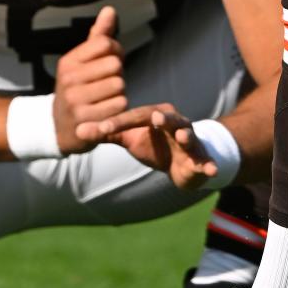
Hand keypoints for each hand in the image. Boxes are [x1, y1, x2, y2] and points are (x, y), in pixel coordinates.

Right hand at [51, 6, 127, 153]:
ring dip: (119, 91)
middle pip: (115, 64)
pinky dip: (119, 107)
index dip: (116, 50)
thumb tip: (110, 9)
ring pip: (119, 85)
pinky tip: (109, 110)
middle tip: (108, 81)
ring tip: (107, 96)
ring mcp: (76, 101)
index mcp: (69, 61)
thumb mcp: (82, 61)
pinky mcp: (87, 122)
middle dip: (118, 72)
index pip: (105, 43)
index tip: (111, 59)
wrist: (59, 127)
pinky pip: (119, 105)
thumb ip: (98, 36)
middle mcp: (69, 79)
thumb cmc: (77, 88)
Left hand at [96, 101, 220, 190]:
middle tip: (155, 117)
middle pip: (166, 118)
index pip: (134, 116)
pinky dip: (209, 166)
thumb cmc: (154, 145)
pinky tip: (210, 171)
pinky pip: (205, 162)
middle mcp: (173, 123)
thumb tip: (77, 131)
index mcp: (154, 116)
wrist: (183, 163)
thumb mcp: (129, 138)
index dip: (118, 122)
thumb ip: (107, 133)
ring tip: (182, 136)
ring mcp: (188, 140)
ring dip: (186, 136)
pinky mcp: (200, 159)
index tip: (101, 129)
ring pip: (188, 135)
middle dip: (162, 118)